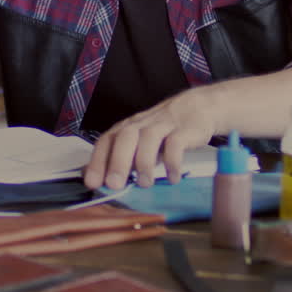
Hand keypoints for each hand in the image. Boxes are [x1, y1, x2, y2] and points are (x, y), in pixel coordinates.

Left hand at [83, 88, 219, 189]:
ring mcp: (164, 125)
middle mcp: (142, 124)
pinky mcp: (185, 129)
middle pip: (125, 137)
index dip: (97, 161)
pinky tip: (172, 177)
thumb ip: (124, 158)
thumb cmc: (165, 129)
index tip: (92, 182)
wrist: (199, 107)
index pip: (107, 141)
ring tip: (145, 183)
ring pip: (149, 138)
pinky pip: (176, 144)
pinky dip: (173, 162)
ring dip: (144, 163)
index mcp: (127, 128)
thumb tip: (100, 179)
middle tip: (115, 184)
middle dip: (117, 162)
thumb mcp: (141, 142)